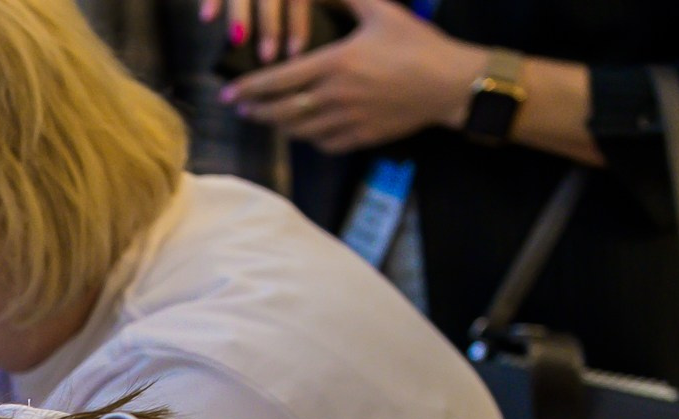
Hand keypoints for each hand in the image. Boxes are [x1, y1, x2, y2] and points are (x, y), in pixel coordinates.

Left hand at [223, 0, 484, 152]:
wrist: (450, 83)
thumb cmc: (417, 44)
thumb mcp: (382, 10)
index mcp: (335, 64)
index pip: (278, 80)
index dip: (249, 87)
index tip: (229, 92)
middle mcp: (335, 96)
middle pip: (280, 111)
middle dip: (255, 111)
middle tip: (240, 109)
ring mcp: (346, 121)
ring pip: (298, 130)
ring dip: (276, 126)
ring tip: (264, 119)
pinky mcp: (360, 137)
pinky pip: (323, 145)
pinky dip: (307, 139)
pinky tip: (301, 132)